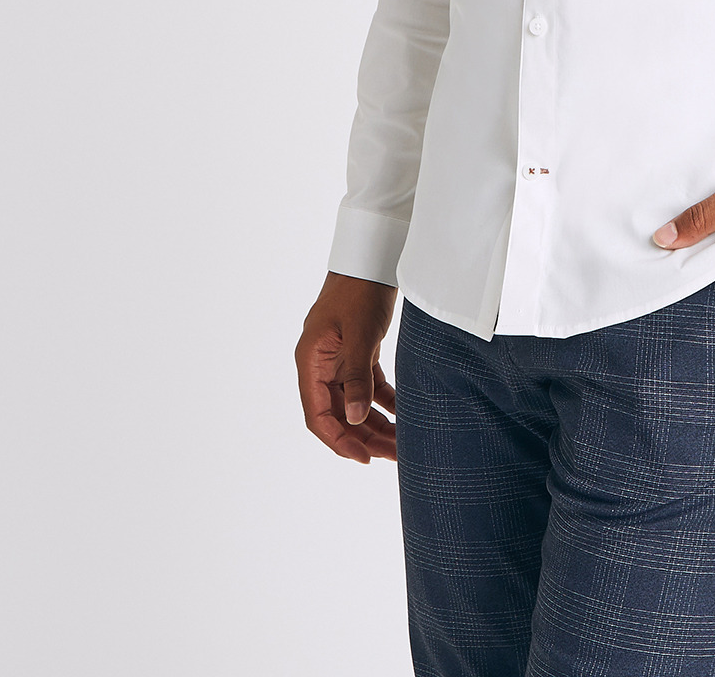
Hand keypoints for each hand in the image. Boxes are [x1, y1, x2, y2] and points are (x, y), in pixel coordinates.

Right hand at [295, 272, 397, 462]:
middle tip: (394, 455)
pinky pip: (368, 385)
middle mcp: (321, 364)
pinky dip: (384, 401)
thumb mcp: (360, 334)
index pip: (318, 415)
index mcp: (311, 362)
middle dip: (364, 437)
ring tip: (401, 442)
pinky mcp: (358, 351)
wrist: (371, 256)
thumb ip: (357, 377)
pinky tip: (403, 414)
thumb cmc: (360, 289)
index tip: (365, 458)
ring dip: (376, 423)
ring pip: (354, 403)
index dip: (339, 441)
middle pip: (338, 413)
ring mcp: (339, 358)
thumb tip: (354, 418)